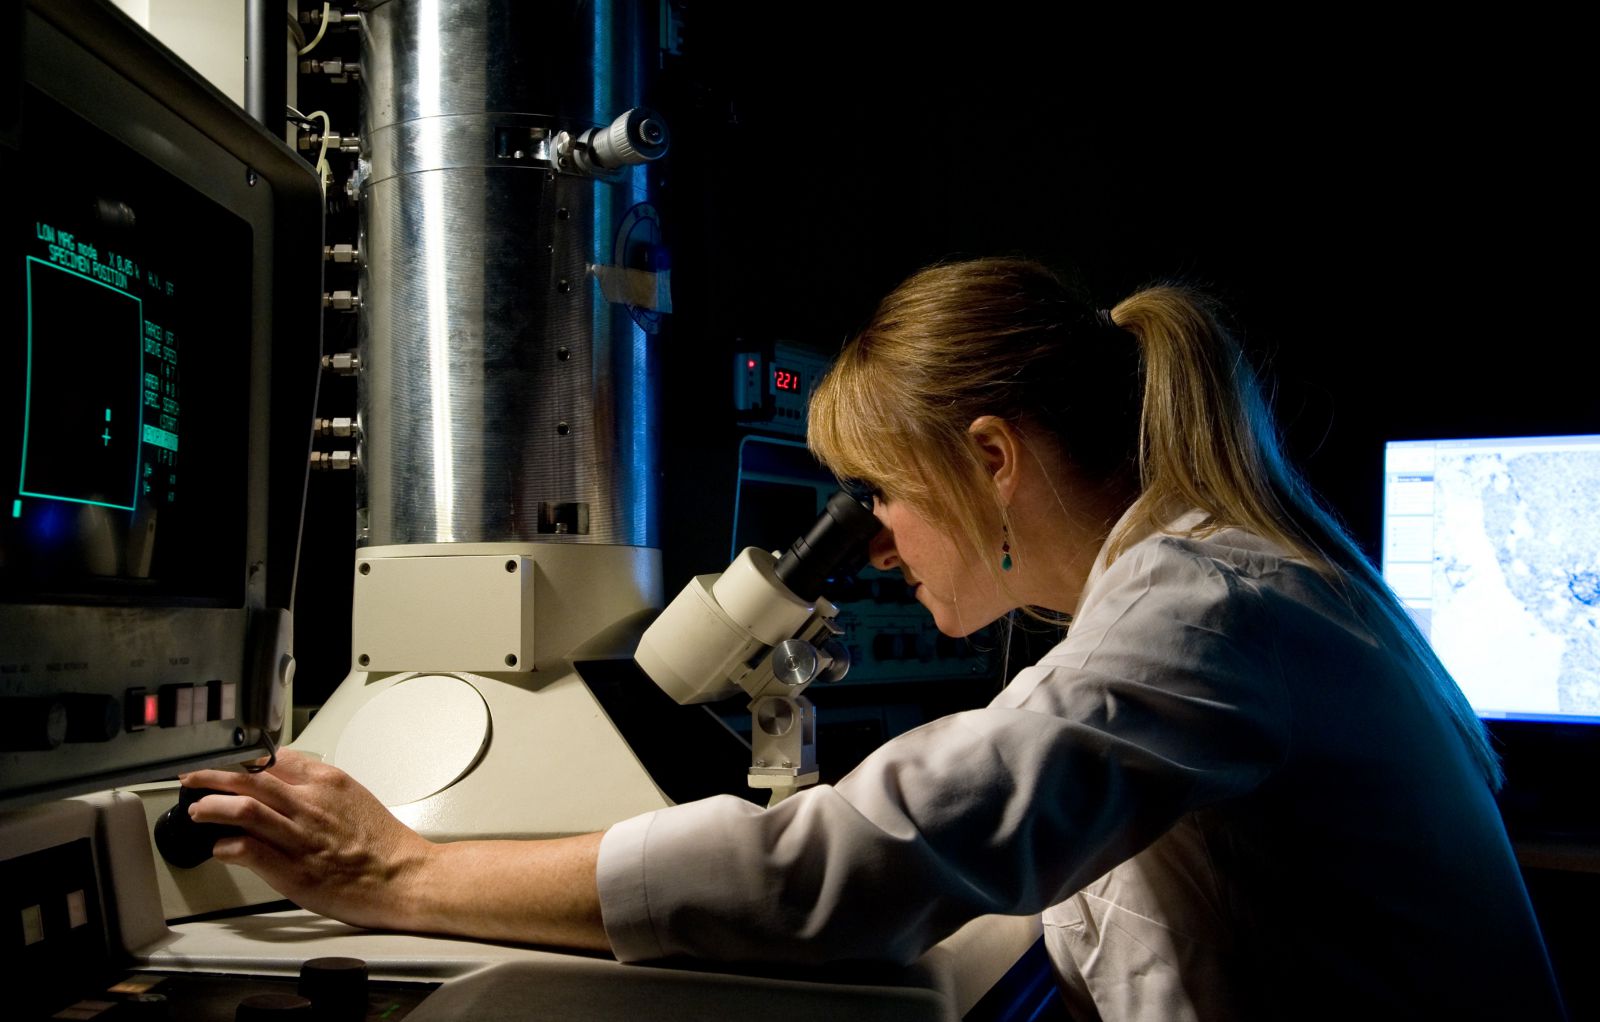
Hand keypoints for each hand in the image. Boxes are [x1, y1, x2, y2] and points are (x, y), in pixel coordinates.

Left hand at [181, 751, 433, 931]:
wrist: (403, 877)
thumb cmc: (383, 843)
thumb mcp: (353, 796)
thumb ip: (318, 788)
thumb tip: (285, 783)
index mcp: (326, 782)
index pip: (272, 758)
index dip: (241, 760)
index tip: (226, 765)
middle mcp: (310, 804)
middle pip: (249, 778)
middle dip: (212, 776)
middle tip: (192, 779)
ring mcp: (299, 836)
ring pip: (243, 809)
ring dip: (211, 807)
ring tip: (197, 810)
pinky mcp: (292, 870)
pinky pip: (248, 851)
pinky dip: (226, 847)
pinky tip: (220, 848)